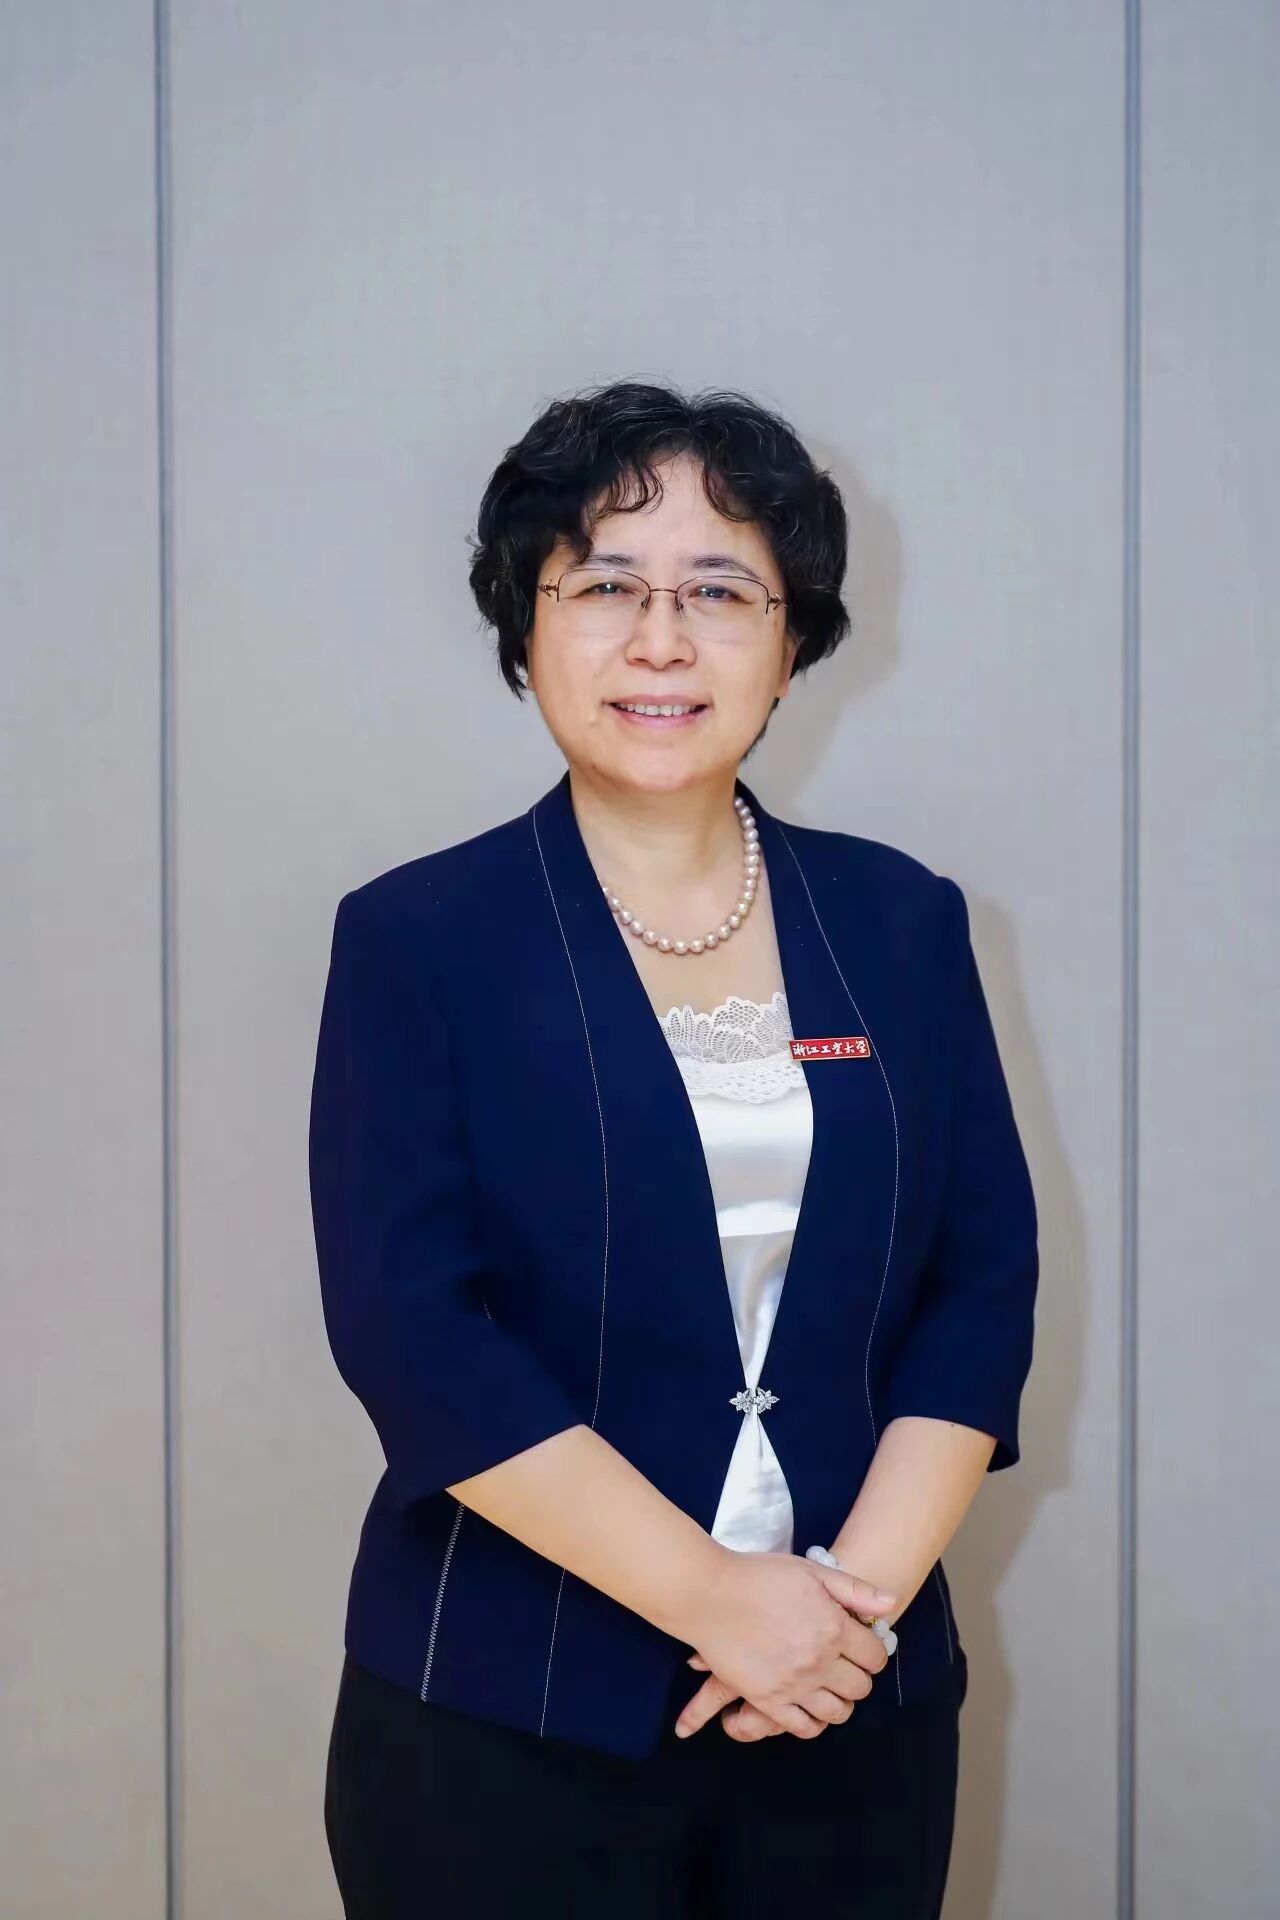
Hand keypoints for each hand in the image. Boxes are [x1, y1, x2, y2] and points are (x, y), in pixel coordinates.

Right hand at [672, 1550, 896, 1741]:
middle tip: (843, 1665)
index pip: (876, 1656)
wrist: (709, 1593)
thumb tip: (891, 1605)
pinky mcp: (768, 1700)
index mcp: (834, 1627)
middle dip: (858, 1677)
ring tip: (827, 1686)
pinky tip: (807, 1705)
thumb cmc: (760, 1576)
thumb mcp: (811, 1571)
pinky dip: (812, 1721)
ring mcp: (794, 1684)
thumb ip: (855, 1590)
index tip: (860, 1646)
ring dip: (839, 1701)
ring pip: (837, 1712)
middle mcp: (820, 1661)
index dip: (872, 1651)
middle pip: (860, 1688)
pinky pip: (804, 1727)